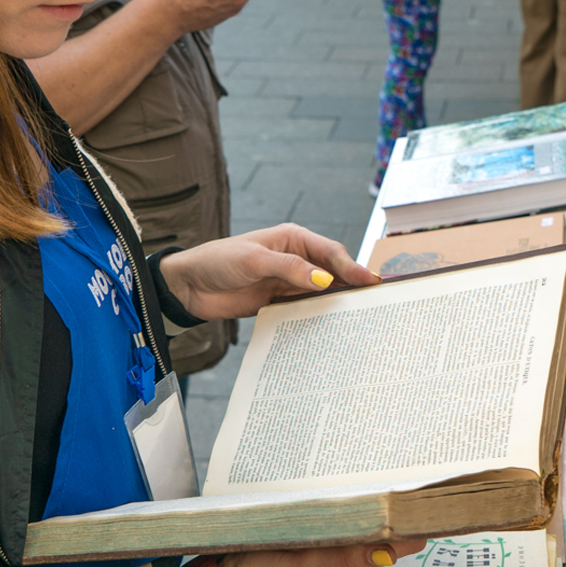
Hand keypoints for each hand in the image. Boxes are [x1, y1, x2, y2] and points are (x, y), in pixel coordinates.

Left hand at [157, 224, 378, 319]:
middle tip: (375, 300)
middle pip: (333, 272)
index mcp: (293, 238)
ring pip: (322, 292)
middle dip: (352, 284)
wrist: (189, 286)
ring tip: (360, 316)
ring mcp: (288, 282)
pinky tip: (331, 327)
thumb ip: (290, 269)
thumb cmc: (219, 261)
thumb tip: (326, 280)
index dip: (352, 266)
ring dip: (338, 302)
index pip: (330, 251)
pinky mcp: (279, 302)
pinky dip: (318, 316)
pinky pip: (305, 309)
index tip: (370, 282)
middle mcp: (295, 259)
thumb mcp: (255, 260)